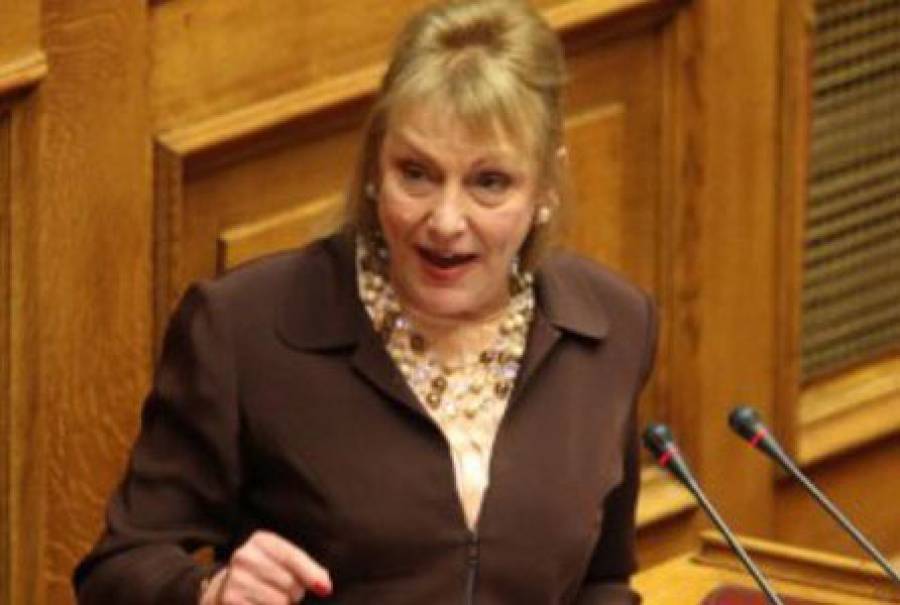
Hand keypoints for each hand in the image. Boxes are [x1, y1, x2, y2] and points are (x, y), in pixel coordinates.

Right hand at [200, 530, 331, 603]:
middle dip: (295, 592)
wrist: (228, 588)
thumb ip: (309, 570)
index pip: (292, 557)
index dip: (311, 574)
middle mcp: (245, 556)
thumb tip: (325, 586)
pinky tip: (259, 604)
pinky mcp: (231, 601)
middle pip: (290, 583)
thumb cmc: (267, 574)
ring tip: (270, 597)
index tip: (326, 589)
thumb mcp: (285, 562)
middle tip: (283, 590)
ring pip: (281, 602)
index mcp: (261, 541)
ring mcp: (235, 579)